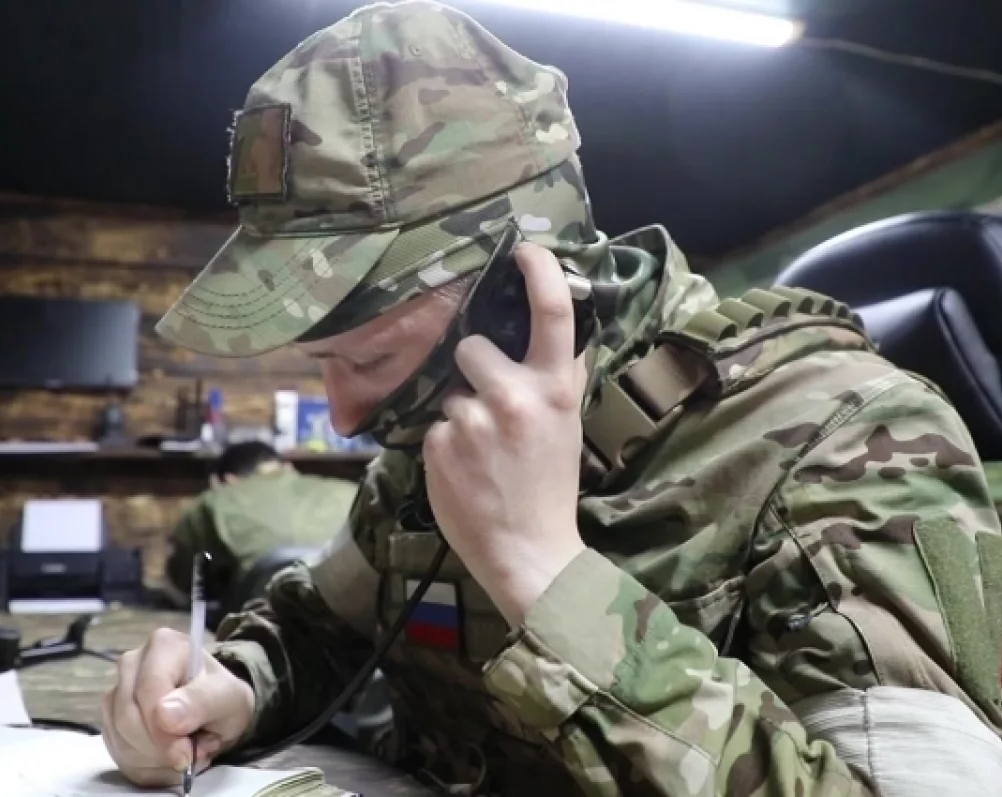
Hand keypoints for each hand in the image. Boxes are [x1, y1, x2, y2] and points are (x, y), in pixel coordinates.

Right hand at [101, 628, 254, 786]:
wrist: (217, 712)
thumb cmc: (223, 698)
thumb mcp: (229, 698)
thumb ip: (201, 702)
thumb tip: (164, 715)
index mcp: (164, 645)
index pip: (149, 689)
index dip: (162, 730)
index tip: (185, 755)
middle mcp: (132, 663)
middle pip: (127, 717)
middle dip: (159, 747)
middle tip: (191, 755)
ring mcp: (117, 692)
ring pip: (119, 739)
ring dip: (153, 759)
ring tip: (184, 751)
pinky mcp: (111, 720)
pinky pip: (118, 754)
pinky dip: (145, 766)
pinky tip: (167, 758)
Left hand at [423, 242, 587, 625]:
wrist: (528, 551)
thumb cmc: (551, 487)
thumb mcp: (567, 425)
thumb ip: (555, 378)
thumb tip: (552, 332)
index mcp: (554, 389)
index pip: (552, 311)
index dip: (539, 270)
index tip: (524, 250)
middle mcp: (513, 396)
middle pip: (472, 346)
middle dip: (475, 368)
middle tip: (492, 407)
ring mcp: (471, 421)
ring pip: (450, 392)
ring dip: (460, 413)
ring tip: (481, 452)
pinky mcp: (437, 445)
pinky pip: (434, 426)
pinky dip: (445, 445)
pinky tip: (465, 471)